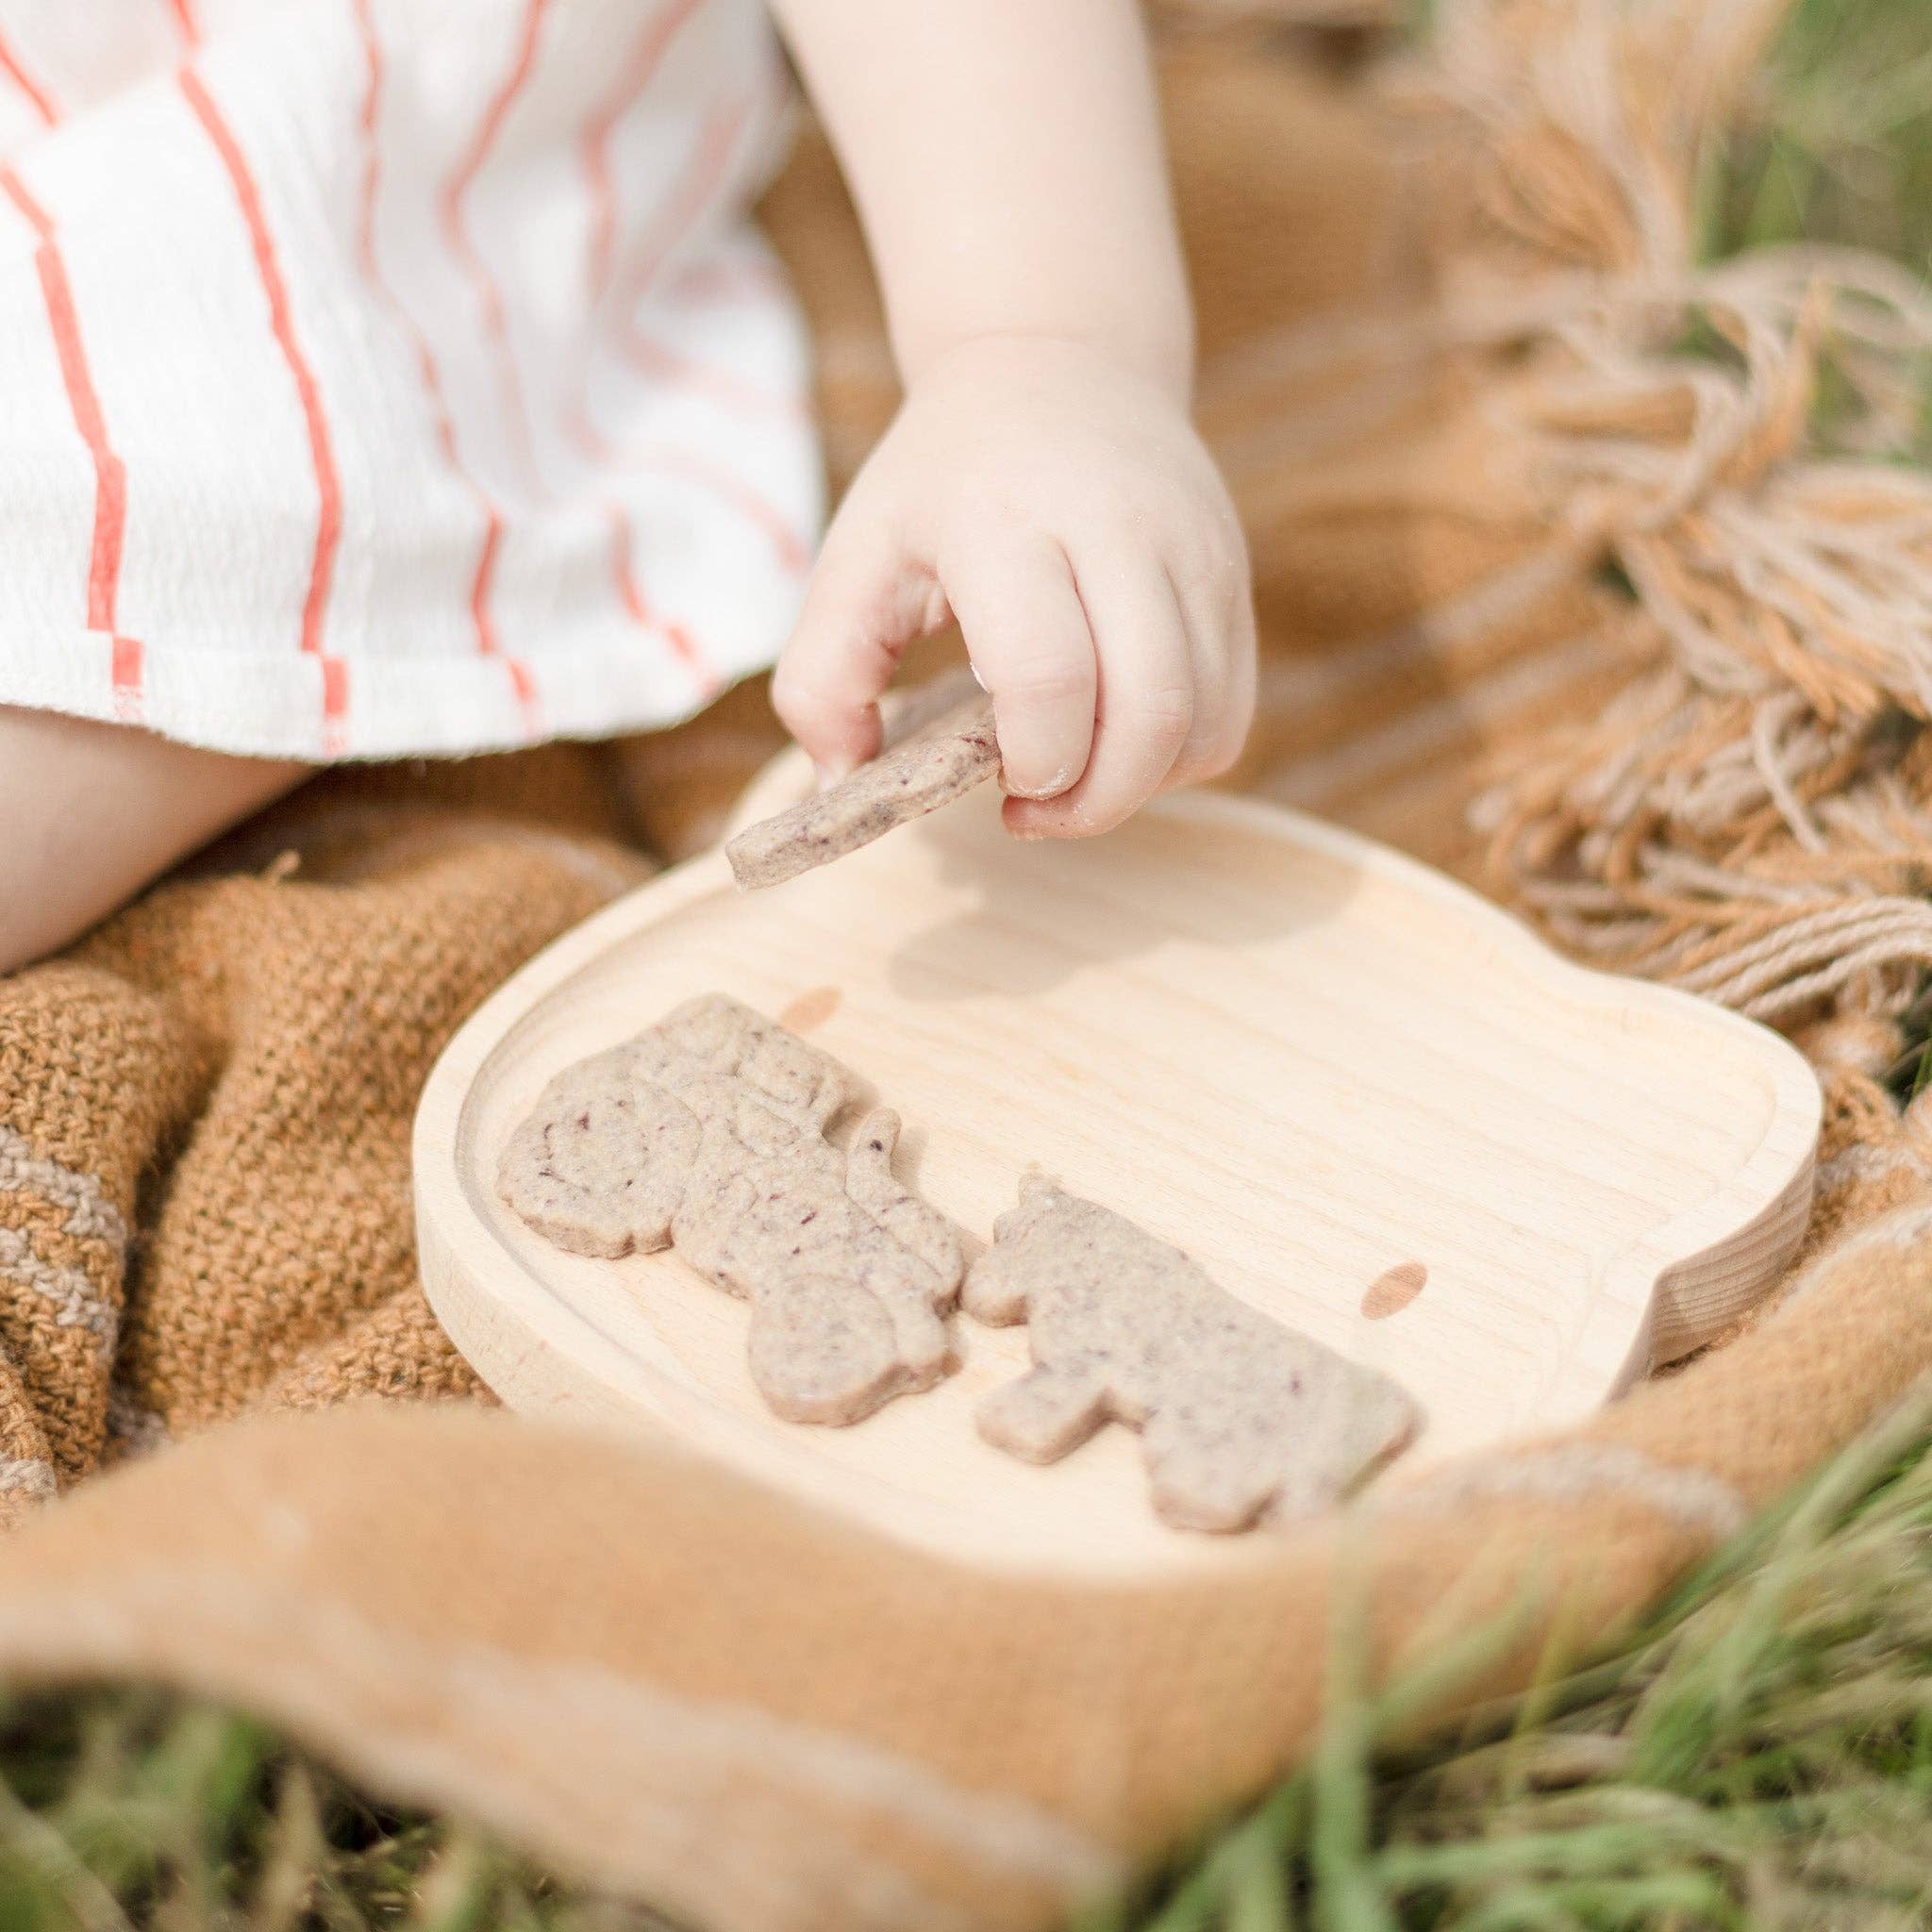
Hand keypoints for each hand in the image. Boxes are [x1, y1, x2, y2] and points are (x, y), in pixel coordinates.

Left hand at [771, 333, 1254, 837]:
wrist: (1058, 360)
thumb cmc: (942, 481)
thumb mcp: (856, 555)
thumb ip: (821, 679)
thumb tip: (839, 789)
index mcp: (1006, 521)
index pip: (1049, 675)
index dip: (1034, 763)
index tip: (996, 782)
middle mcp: (1119, 529)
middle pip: (1149, 713)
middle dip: (1094, 802)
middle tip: (1034, 808)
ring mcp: (1192, 550)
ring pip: (1203, 722)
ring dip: (1138, 786)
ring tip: (1074, 775)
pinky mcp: (1233, 575)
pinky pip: (1231, 710)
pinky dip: (1178, 756)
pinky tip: (1115, 740)